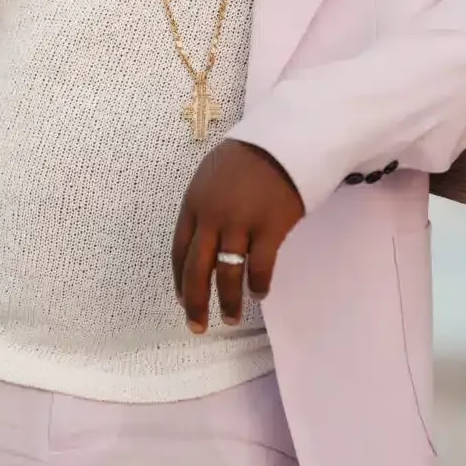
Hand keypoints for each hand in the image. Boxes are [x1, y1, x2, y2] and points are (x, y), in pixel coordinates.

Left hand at [171, 139, 304, 333]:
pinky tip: (259, 293)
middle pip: (197, 269)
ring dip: (227, 301)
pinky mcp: (270, 228)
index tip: (182, 301)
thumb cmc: (249, 155)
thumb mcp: (211, 175)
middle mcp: (212, 217)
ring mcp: (241, 223)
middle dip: (195, 302)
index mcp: (194, 203)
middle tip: (198, 326)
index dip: (180, 281)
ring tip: (231, 318)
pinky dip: (258, 284)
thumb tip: (202, 240)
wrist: (285, 139)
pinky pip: (260, 267)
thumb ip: (203, 206)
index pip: (180, 251)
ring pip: (227, 274)